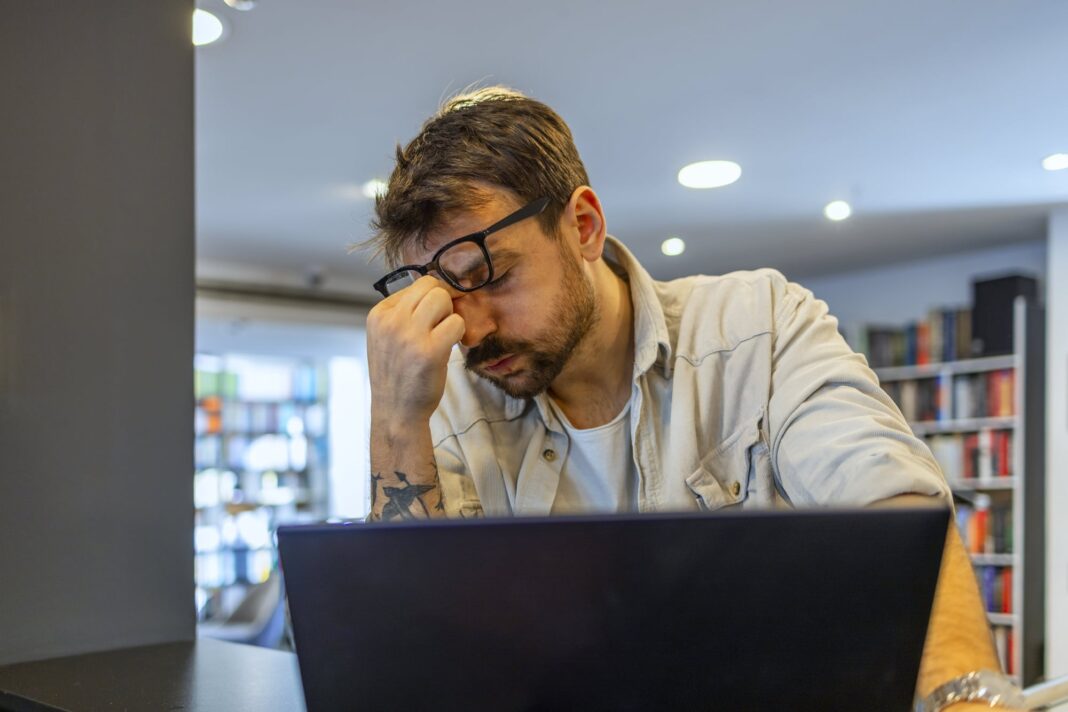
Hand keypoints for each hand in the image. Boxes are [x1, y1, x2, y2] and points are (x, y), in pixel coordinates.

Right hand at [366, 275, 465, 422]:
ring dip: (450, 316)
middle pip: (431, 286)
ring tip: (443, 336)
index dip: (431, 298)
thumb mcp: (386, 337)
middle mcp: (391, 321)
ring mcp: (409, 335)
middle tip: (441, 325)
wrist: (396, 412)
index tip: (431, 319)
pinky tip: (448, 347)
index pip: (416, 285)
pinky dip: (458, 333)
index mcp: (378, 314)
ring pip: (443, 299)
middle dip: (443, 303)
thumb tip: (436, 286)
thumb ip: (403, 312)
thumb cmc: (396, 374)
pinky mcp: (430, 351)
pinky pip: (457, 323)